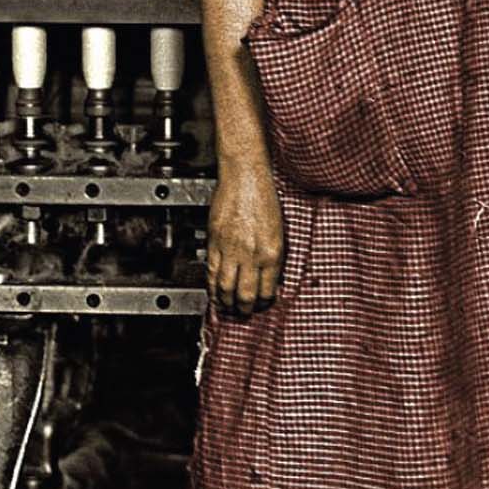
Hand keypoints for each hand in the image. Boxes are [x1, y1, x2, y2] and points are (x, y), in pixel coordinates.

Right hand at [206, 158, 285, 316]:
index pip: (267, 290)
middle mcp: (252, 254)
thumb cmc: (264, 197)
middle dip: (244, 308)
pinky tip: (213, 290)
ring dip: (225, 301)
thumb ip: (272, 255)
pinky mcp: (215, 241)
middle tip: (243, 312)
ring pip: (225, 286)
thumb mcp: (278, 230)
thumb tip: (267, 277)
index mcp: (272, 253)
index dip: (263, 302)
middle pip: (245, 294)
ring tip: (226, 307)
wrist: (245, 176)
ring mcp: (231, 249)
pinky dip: (211, 284)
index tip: (261, 304)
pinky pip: (211, 270)